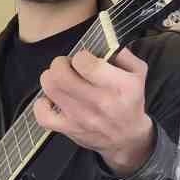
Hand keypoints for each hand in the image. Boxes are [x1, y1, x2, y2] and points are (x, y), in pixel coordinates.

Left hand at [33, 48, 156, 173]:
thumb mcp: (138, 73)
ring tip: (60, 79)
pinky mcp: (68, 128)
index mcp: (118, 85)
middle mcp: (99, 101)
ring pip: (50, 89)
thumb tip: (104, 42)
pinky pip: (42, 115)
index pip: (85, 63)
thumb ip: (123, 53)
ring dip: (50, 78)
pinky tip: (51, 99)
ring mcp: (81, 117)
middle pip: (61, 75)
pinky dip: (41, 104)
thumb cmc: (130, 101)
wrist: (127, 137)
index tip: (84, 60)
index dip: (80, 56)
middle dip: (60, 64)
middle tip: (67, 66)